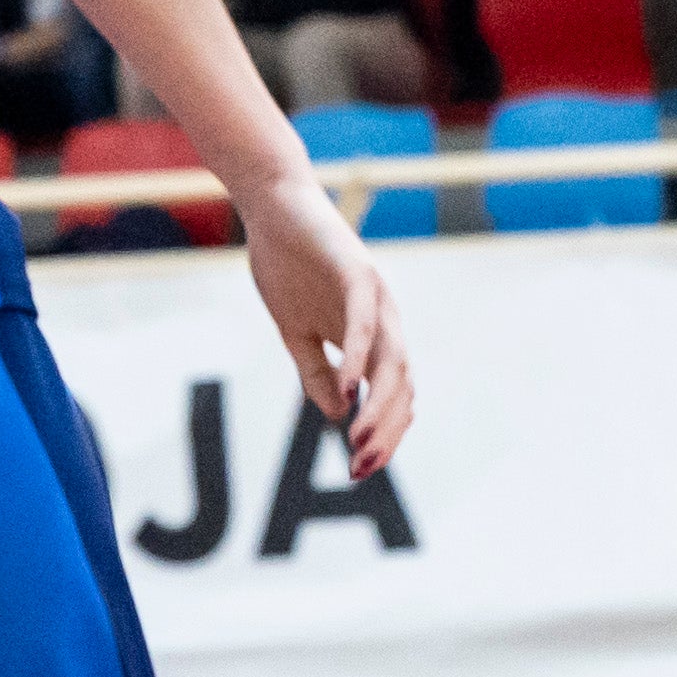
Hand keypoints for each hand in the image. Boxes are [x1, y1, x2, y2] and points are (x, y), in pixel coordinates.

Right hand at [240, 168, 414, 480]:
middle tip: (362, 467)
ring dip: (379, 406)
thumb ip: (316, 372)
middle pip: (403, 386)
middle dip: (387, 432)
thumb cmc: (287, 266)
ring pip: (393, 360)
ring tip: (358, 440)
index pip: (393, 395)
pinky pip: (364, 322)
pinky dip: (358, 357)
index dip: (383, 433)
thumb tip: (339, 413)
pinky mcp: (357, 272)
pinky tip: (349, 387)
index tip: (359, 468)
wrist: (273, 207)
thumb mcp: (295, 333)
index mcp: (373, 336)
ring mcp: (375, 296)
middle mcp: (385, 319)